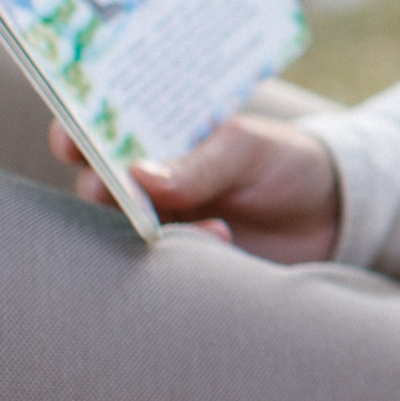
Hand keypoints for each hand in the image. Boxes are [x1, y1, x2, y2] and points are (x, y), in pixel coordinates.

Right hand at [50, 115, 339, 263]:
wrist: (330, 218)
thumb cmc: (284, 164)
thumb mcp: (249, 149)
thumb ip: (200, 163)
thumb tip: (140, 176)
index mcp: (157, 139)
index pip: (99, 131)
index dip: (74, 132)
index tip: (69, 140)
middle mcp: (147, 184)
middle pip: (97, 189)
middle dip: (102, 191)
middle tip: (126, 195)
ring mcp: (161, 225)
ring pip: (123, 233)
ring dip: (155, 231)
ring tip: (214, 226)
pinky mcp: (182, 264)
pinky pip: (159, 269)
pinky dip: (185, 256)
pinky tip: (225, 241)